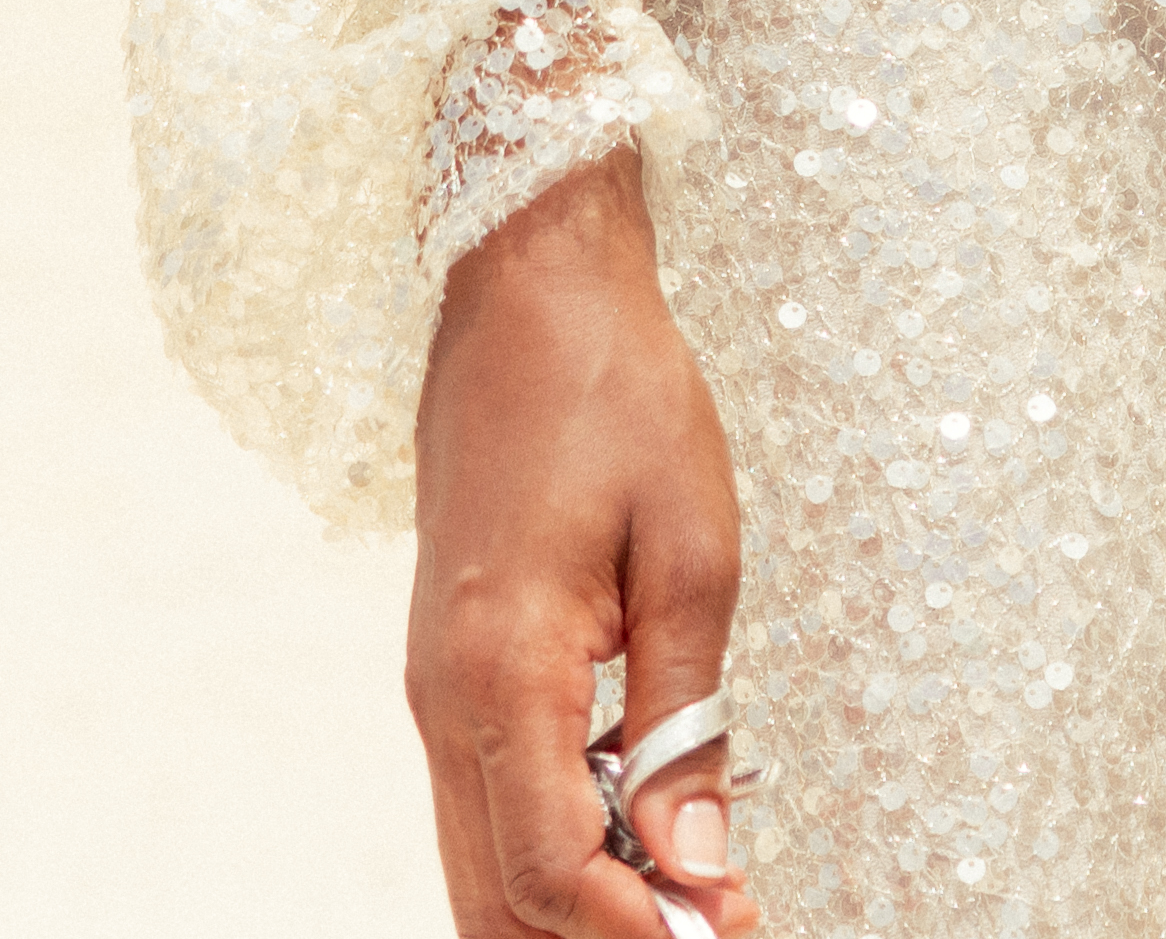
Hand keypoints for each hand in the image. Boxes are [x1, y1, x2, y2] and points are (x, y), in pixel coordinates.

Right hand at [407, 168, 753, 938]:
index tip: (730, 932)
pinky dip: (554, 850)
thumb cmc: (619, 399)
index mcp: (502, 673)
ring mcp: (435, 690)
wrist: (527, 290)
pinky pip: (484, 805)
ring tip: (688, 903)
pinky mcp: (449, 672)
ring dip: (573, 907)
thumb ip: (686, 723)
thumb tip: (696, 868)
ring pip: (479, 866)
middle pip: (498, 900)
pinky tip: (640, 838)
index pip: (553, 871)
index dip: (638, 932)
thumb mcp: (690, 554)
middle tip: (715, 929)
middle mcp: (443, 701)